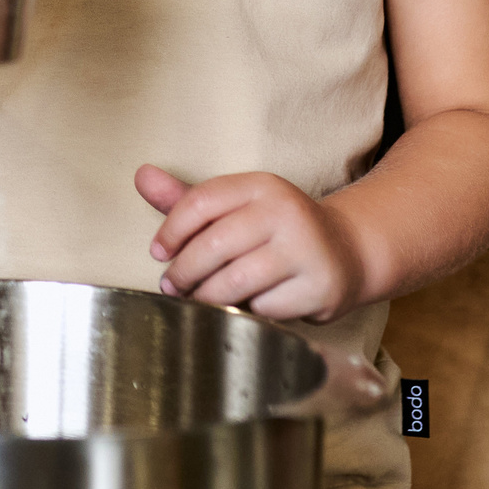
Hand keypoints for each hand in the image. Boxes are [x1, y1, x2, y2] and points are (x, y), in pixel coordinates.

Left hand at [137, 164, 365, 322]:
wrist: (347, 251)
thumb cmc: (276, 230)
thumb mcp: (237, 207)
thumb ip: (188, 199)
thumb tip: (140, 176)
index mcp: (262, 185)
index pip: (201, 202)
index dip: (171, 229)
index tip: (159, 251)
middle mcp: (286, 212)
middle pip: (215, 244)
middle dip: (184, 271)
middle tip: (172, 286)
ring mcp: (306, 250)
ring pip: (236, 281)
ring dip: (207, 296)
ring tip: (197, 299)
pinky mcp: (319, 287)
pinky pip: (264, 308)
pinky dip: (246, 312)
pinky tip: (242, 307)